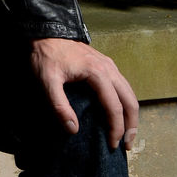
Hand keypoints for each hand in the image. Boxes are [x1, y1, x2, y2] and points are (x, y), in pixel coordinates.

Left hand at [29, 36, 138, 150]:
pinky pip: (123, 86)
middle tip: (127, 145)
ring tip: (127, 133)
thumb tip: (73, 129)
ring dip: (131, 114)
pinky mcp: (106, 64)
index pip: (114, 107)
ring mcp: (109, 65)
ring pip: (129, 93)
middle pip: (130, 100)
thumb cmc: (45, 56)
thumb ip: (59, 105)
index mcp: (97, 73)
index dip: (116, 128)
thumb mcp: (47, 81)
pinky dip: (126, 102)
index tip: (112, 145)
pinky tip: (120, 112)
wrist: (45, 32)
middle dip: (131, 125)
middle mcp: (109, 68)